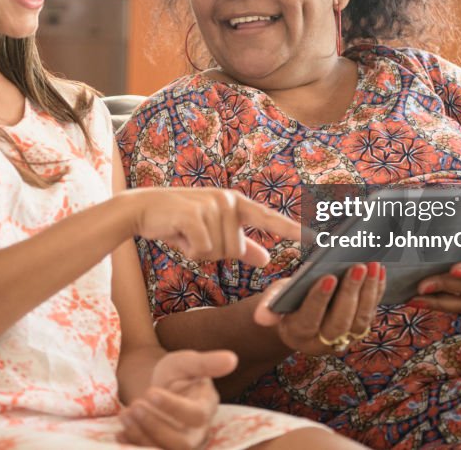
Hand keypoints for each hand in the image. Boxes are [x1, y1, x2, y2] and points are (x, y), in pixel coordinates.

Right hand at [117, 188, 300, 266]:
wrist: (144, 209)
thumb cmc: (181, 222)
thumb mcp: (214, 233)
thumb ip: (242, 245)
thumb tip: (267, 258)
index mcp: (237, 204)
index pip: (270, 219)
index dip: (292, 229)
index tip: (316, 237)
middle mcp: (228, 201)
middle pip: (233, 249)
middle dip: (212, 251)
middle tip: (194, 235)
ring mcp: (211, 206)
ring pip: (217, 252)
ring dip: (198, 250)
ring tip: (185, 233)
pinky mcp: (193, 215)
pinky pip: (202, 249)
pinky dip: (188, 249)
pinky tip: (177, 234)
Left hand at [117, 349, 235, 449]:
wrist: (162, 387)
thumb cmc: (179, 373)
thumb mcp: (188, 362)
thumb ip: (207, 362)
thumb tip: (232, 358)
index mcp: (207, 408)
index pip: (195, 415)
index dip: (173, 407)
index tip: (151, 392)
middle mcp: (197, 432)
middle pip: (181, 443)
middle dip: (155, 426)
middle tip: (134, 405)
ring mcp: (180, 443)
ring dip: (142, 435)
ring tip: (125, 414)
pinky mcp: (163, 449)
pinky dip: (133, 444)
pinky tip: (120, 433)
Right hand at [253, 262, 384, 355]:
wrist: (299, 315)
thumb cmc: (286, 300)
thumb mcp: (274, 299)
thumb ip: (269, 306)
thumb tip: (261, 318)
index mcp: (297, 335)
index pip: (309, 319)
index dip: (319, 299)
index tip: (328, 277)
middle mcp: (321, 343)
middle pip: (339, 322)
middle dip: (350, 293)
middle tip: (358, 267)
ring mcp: (343, 339)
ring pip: (359, 321)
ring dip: (369, 293)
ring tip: (373, 266)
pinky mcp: (357, 331)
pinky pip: (370, 315)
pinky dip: (377, 293)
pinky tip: (379, 272)